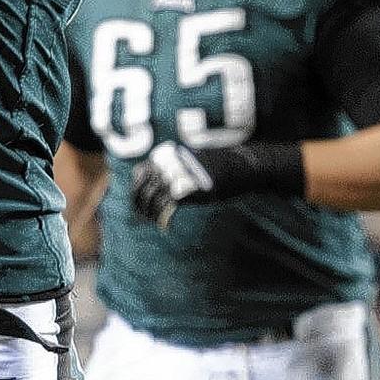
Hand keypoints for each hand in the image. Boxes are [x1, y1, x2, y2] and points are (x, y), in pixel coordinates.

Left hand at [130, 139, 304, 227]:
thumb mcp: (193, 163)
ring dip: (150, 213)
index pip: (141, 172)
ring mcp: (180, 174)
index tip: (136, 204)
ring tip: (154, 222)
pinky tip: (165, 226)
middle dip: (140, 204)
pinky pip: (168, 205)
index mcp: (169, 153)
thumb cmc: (220, 167)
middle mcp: (171, 161)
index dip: (136, 190)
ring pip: (154, 197)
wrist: (243, 165)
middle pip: (144, 186)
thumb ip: (174, 171)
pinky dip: (163, 218)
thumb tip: (156, 186)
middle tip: (141, 217)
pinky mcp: (191, 188)